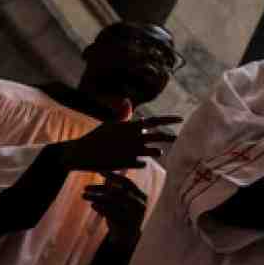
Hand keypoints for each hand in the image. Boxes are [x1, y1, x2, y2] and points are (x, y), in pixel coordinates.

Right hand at [60, 116, 179, 172]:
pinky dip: (142, 162)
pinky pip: (143, 163)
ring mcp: (132, 151)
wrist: (82, 153)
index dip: (169, 119)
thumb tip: (128, 101)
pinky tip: (140, 162)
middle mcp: (134, 137)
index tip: (181, 119)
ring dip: (157, 151)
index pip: (155, 120)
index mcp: (131, 125)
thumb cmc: (97, 137)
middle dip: (169, 137)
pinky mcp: (128, 163)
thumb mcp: (111, 124)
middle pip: (159, 136)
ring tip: (158, 151)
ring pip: (154, 151)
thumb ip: (123, 115)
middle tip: (177, 138)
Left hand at [82, 173, 147, 243]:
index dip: (114, 176)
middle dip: (101, 188)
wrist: (126, 237)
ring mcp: (135, 215)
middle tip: (85, 187)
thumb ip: (112, 191)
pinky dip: (101, 208)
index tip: (100, 172)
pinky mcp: (126, 225)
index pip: (127, 182)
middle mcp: (140, 204)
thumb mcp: (118, 202)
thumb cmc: (121, 215)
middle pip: (119, 192)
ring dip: (97, 197)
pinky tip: (93, 205)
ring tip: (84, 195)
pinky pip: (112, 213)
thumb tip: (102, 175)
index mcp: (140, 196)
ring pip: (114, 202)